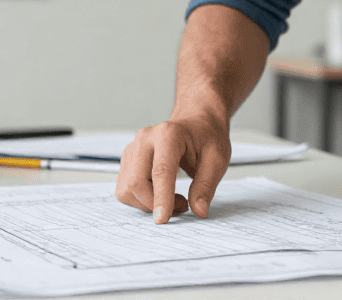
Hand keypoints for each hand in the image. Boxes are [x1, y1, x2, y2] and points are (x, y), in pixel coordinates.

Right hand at [115, 118, 231, 223]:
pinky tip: (160, 193)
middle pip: (136, 181)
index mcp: (169, 134)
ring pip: (127, 188)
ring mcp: (133, 148)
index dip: (161, 198)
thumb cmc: (207, 137)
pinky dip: (141, 199)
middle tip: (183, 206)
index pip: (160, 171)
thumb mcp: (217, 159)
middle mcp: (145, 138)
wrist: (196, 122)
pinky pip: (125, 189)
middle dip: (155, 203)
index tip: (163, 220)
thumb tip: (199, 211)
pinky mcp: (128, 159)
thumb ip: (206, 186)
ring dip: (148, 203)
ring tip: (174, 198)